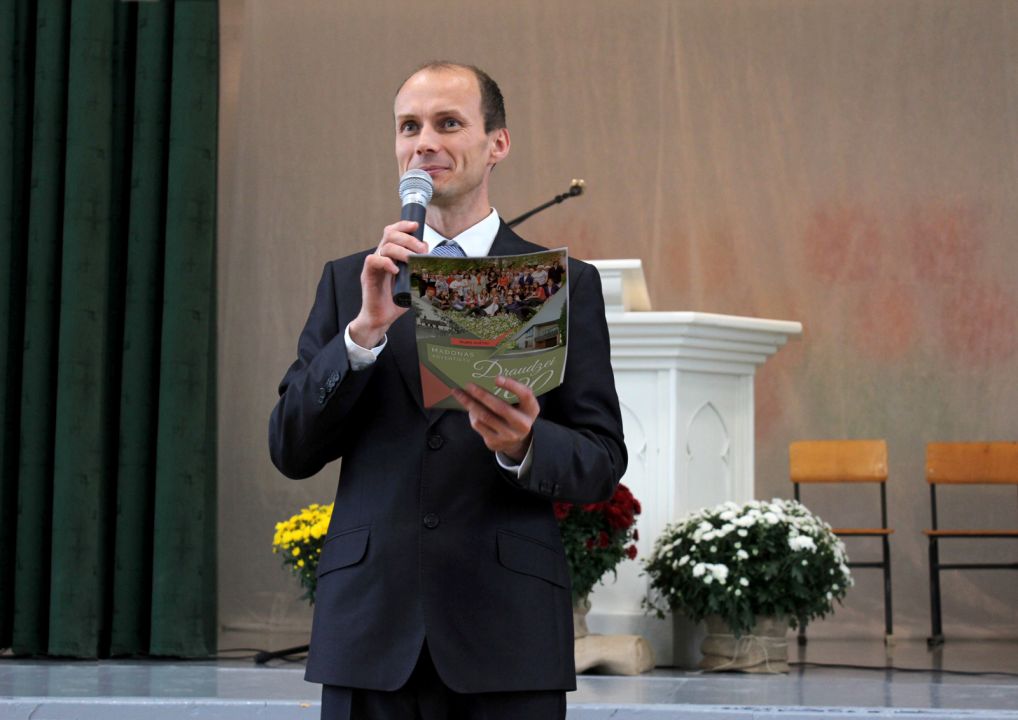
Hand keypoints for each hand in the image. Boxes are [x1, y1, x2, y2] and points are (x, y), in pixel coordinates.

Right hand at [348, 220, 427, 347]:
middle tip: (422, 250)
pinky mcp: (368, 275)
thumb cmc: (396, 301)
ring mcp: (374, 266)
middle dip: (409, 239)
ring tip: (412, 260)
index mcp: (390, 255)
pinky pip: (373, 261)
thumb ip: (420, 268)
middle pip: (390, 234)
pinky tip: (396, 270)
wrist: (381, 318)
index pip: (393, 232)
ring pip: (385, 246)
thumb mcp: (413, 282)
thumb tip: (430, 254)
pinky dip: (386, 262)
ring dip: (402, 250)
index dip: (403, 226)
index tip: (416, 226)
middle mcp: (381, 257)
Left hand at [452, 376, 538, 461]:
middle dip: (481, 394)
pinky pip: (479, 425)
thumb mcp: (523, 403)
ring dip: (470, 403)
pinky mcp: (495, 442)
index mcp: (531, 410)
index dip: (512, 385)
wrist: (516, 441)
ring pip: (485, 417)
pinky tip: (468, 407)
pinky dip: (471, 414)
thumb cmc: (517, 413)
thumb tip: (490, 376)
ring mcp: (508, 435)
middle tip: (469, 385)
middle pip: (500, 407)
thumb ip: (514, 391)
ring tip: (460, 393)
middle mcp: (522, 424)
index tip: (496, 378)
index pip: (526, 395)